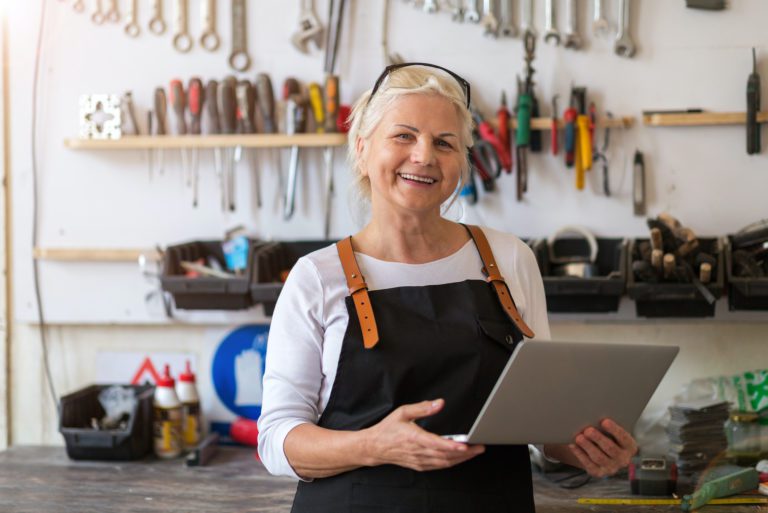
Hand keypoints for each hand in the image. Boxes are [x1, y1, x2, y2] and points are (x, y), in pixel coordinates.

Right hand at [363, 398, 484, 471]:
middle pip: (445, 456)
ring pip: (444, 463)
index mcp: (414, 438)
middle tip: (479, 448)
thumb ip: (423, 407)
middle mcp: (418, 452)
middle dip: (465, 453)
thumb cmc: (388, 429)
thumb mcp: (403, 412)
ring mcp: (419, 461)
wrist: (375, 446)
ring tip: (474, 453)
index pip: (436, 444)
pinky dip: (451, 464)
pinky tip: (459, 459)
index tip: (465, 445)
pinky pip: (438, 467)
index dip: (452, 446)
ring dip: (461, 460)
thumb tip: (440, 403)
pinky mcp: (419, 466)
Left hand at [568, 418, 637, 477]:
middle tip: (588, 430)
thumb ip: (608, 426)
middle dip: (598, 439)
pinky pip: (589, 465)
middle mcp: (623, 459)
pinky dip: (580, 454)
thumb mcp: (613, 432)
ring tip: (579, 437)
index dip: (614, 430)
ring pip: (599, 458)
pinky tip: (573, 446)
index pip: (624, 438)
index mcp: (630, 447)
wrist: (601, 451)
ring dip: (588, 447)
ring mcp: (611, 468)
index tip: (604, 421)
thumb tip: (595, 416)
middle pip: (610, 449)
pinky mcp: (599, 473)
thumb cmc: (608, 436)